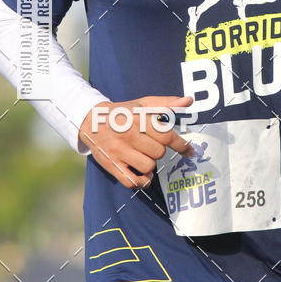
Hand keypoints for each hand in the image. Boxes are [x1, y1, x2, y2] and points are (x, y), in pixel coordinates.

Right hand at [78, 95, 194, 188]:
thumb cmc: (123, 112)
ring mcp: (119, 151)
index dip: (181, 145)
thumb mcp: (143, 104)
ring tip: (144, 156)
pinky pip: (132, 181)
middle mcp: (129, 135)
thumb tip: (189, 100)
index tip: (190, 151)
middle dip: (159, 150)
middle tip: (151, 145)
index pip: (166, 136)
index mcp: (139, 119)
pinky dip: (141, 181)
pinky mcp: (111, 165)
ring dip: (150, 164)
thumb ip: (167, 103)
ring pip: (148, 167)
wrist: (90, 119)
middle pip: (159, 152)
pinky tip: (141, 174)